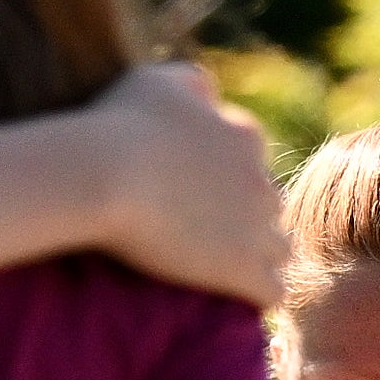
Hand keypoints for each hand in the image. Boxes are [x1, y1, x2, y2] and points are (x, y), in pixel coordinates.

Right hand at [92, 63, 285, 308]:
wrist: (101, 175)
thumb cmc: (119, 124)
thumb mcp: (159, 80)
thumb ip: (195, 85)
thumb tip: (211, 98)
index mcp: (244, 136)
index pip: (252, 163)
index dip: (226, 181)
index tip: (192, 197)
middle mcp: (260, 180)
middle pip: (269, 207)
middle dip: (244, 221)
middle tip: (199, 237)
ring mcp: (256, 228)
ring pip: (279, 250)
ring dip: (256, 260)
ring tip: (220, 272)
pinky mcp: (242, 270)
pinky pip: (273, 292)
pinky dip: (257, 296)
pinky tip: (234, 299)